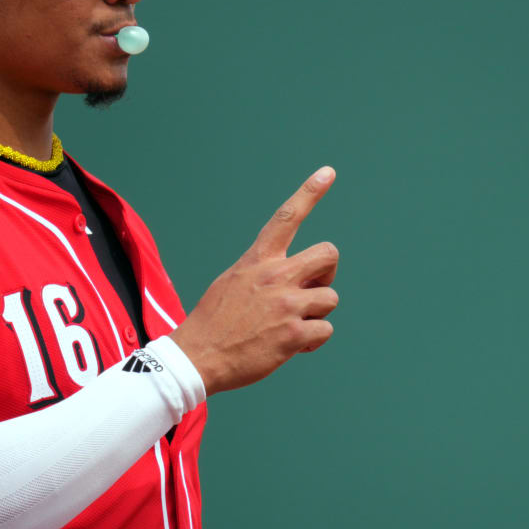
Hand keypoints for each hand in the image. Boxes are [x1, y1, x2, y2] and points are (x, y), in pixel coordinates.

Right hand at [170, 168, 338, 395]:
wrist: (197, 356)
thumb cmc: (214, 322)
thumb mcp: (232, 281)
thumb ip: (262, 273)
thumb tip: (291, 281)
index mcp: (258, 260)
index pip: (287, 217)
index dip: (310, 192)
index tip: (328, 172)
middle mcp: (275, 276)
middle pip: (329, 254)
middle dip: (327, 273)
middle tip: (311, 291)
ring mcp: (286, 304)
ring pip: (330, 298)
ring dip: (317, 314)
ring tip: (291, 326)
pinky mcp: (293, 334)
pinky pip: (326, 330)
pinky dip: (313, 340)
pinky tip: (292, 346)